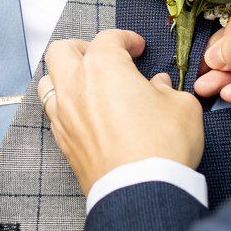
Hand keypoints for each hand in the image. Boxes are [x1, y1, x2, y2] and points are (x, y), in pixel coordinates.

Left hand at [39, 29, 203, 191]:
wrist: (140, 192)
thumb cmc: (163, 145)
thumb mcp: (182, 106)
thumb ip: (167, 89)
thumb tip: (157, 86)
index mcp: (103, 67)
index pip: (108, 38)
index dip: (125, 39)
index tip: (137, 48)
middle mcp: (75, 86)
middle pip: (62, 51)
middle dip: (82, 48)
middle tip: (104, 58)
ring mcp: (64, 115)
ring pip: (48, 82)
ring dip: (65, 77)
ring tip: (88, 85)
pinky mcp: (62, 141)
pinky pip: (55, 113)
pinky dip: (67, 107)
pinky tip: (87, 115)